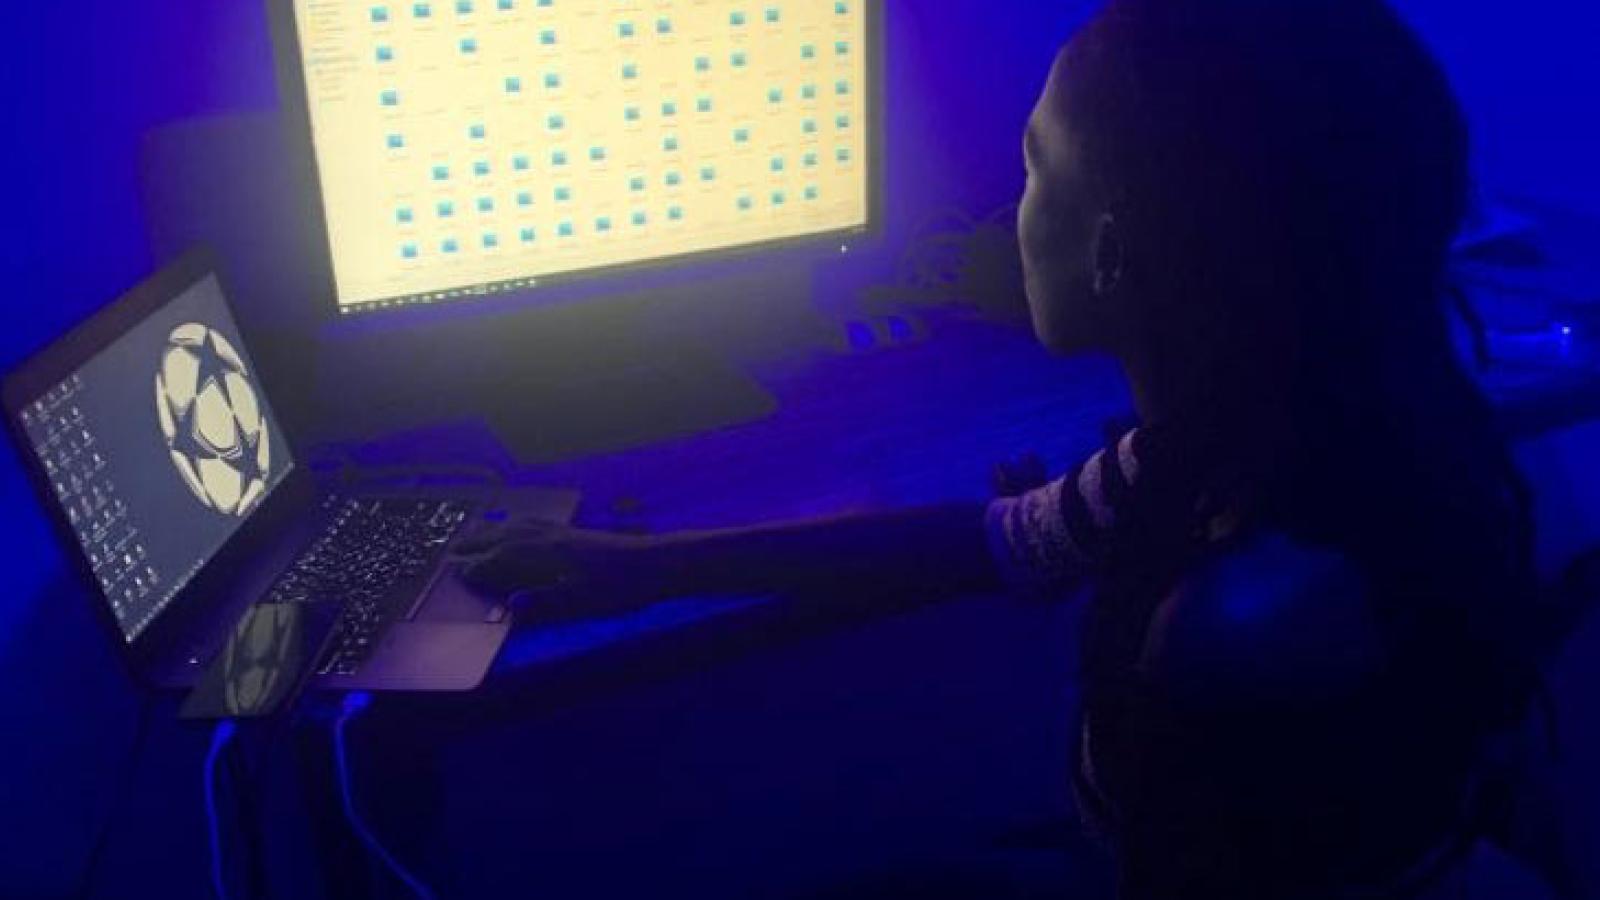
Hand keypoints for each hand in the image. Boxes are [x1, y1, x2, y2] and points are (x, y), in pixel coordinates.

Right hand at [453, 520, 668, 621]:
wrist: (658, 563)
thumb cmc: (621, 587)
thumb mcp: (584, 603)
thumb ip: (546, 605)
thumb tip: (509, 607)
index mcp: (547, 554)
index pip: (504, 559)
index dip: (480, 568)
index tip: (455, 575)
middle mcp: (550, 538)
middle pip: (506, 538)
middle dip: (478, 545)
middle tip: (452, 552)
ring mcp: (564, 533)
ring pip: (520, 527)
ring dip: (495, 532)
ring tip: (476, 535)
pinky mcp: (577, 534)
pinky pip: (536, 524)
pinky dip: (518, 525)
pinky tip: (522, 526)